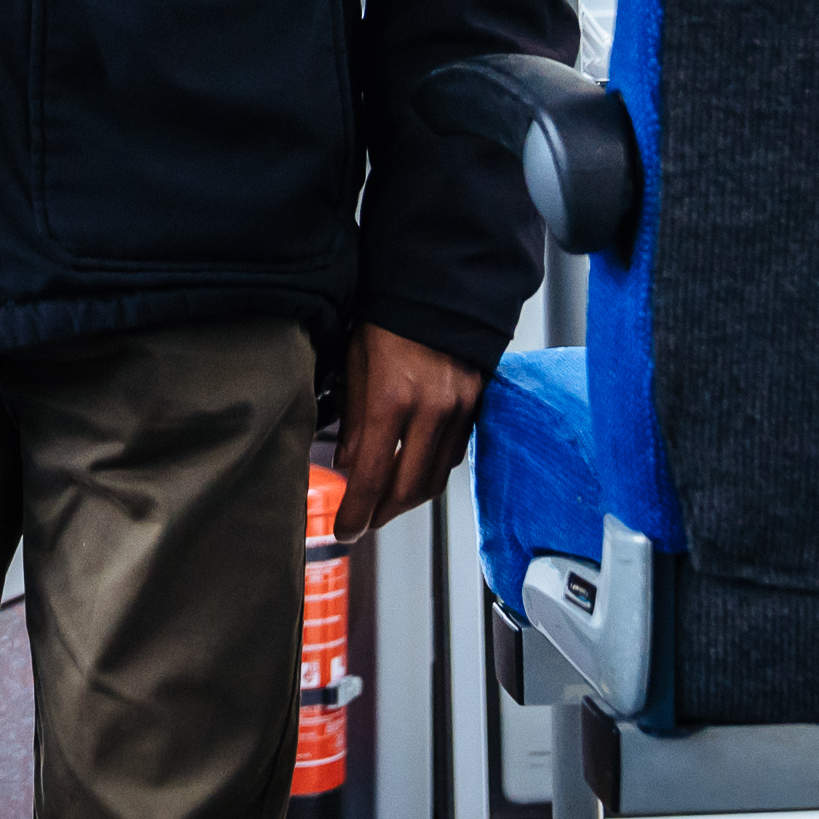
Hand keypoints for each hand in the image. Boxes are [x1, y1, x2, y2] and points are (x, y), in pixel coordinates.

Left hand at [332, 323, 485, 540]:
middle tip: (363, 522)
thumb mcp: (355, 362)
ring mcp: (458, 409)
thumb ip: (352, 418)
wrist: (438, 286)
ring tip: (384, 504)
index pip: (372, 477)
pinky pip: (453, 455)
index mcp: (392, 399)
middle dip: (382, 514)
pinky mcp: (475, 405)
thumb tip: (348, 464)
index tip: (344, 531)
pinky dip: (431, 471)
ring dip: (408, 499)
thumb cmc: (388, 317)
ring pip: (435, 478)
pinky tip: (412, 471)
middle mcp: (431, 411)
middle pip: (408, 489)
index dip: (356, 513)